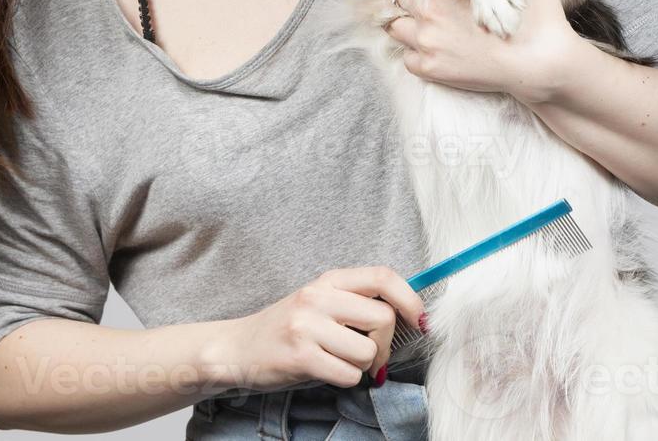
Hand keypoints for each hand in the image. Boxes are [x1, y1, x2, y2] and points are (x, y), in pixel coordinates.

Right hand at [217, 266, 424, 391]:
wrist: (237, 348)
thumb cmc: (288, 328)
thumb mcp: (320, 302)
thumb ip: (356, 302)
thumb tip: (411, 315)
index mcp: (328, 280)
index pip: (383, 277)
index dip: (411, 299)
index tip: (420, 321)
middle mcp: (318, 297)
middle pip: (383, 319)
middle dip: (387, 346)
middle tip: (374, 358)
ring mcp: (307, 326)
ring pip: (368, 351)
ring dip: (363, 366)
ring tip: (341, 362)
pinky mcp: (300, 356)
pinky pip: (348, 375)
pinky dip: (346, 380)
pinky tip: (327, 372)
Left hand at [374, 0, 585, 101]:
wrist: (538, 67)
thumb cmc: (533, 22)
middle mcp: (427, 20)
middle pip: (391, 5)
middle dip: (399, 1)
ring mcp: (427, 48)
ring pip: (396, 31)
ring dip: (406, 25)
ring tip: (424, 24)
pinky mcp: (432, 71)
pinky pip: (407, 60)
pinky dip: (415, 53)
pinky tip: (434, 48)